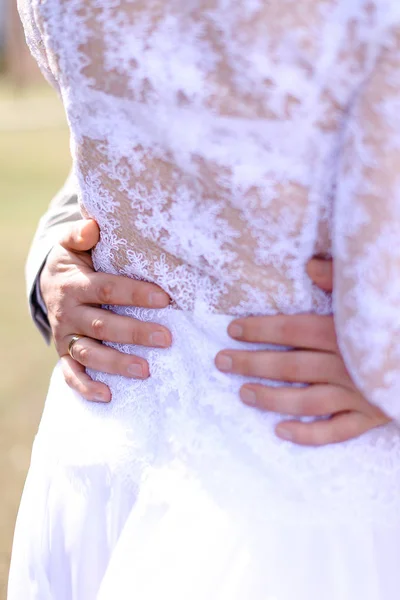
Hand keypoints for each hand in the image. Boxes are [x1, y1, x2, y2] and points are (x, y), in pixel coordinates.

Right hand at [40, 219, 171, 401]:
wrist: (48, 282)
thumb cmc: (74, 260)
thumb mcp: (71, 243)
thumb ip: (80, 233)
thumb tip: (94, 225)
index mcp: (75, 284)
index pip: (107, 289)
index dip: (134, 294)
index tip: (165, 299)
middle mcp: (69, 312)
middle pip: (102, 325)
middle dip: (133, 333)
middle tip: (166, 338)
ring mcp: (66, 335)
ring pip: (89, 352)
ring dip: (116, 363)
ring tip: (146, 371)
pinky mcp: (64, 352)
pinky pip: (71, 373)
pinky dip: (85, 386)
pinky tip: (107, 396)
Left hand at [215, 258, 390, 445]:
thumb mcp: (381, 294)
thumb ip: (344, 279)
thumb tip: (309, 266)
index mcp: (345, 331)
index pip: (291, 328)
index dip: (260, 329)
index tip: (233, 329)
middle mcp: (346, 364)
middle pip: (290, 364)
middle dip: (252, 362)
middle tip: (222, 361)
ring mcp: (359, 394)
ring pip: (306, 399)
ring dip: (271, 398)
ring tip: (243, 393)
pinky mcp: (373, 415)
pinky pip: (337, 431)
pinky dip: (309, 434)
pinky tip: (283, 432)